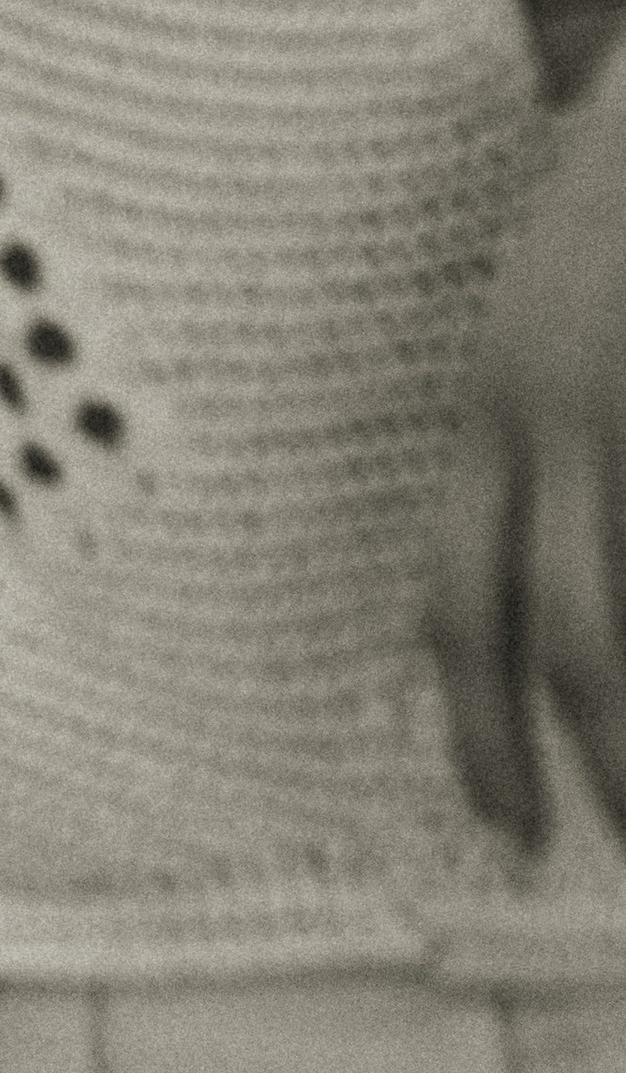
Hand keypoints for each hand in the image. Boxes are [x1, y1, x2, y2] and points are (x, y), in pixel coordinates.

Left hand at [427, 57, 625, 843]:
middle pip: (581, 644)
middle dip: (605, 773)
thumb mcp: (541, 333)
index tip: (507, 833)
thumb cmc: (606, 206)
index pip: (463, 605)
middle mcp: (564, 410)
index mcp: (496, 402)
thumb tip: (545, 623)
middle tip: (622, 867)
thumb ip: (533, 453)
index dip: (483, 737)